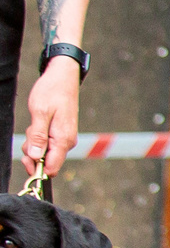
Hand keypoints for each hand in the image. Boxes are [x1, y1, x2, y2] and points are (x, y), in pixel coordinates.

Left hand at [21, 56, 77, 177]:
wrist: (63, 78)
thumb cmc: (52, 92)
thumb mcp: (40, 113)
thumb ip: (38, 137)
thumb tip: (35, 156)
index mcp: (63, 139)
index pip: (52, 168)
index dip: (37, 169)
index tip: (25, 161)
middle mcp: (67, 142)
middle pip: (46, 162)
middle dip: (32, 154)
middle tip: (27, 136)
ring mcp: (65, 138)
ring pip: (45, 153)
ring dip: (34, 144)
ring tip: (33, 125)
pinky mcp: (61, 134)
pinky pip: (47, 144)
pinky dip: (38, 138)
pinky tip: (37, 124)